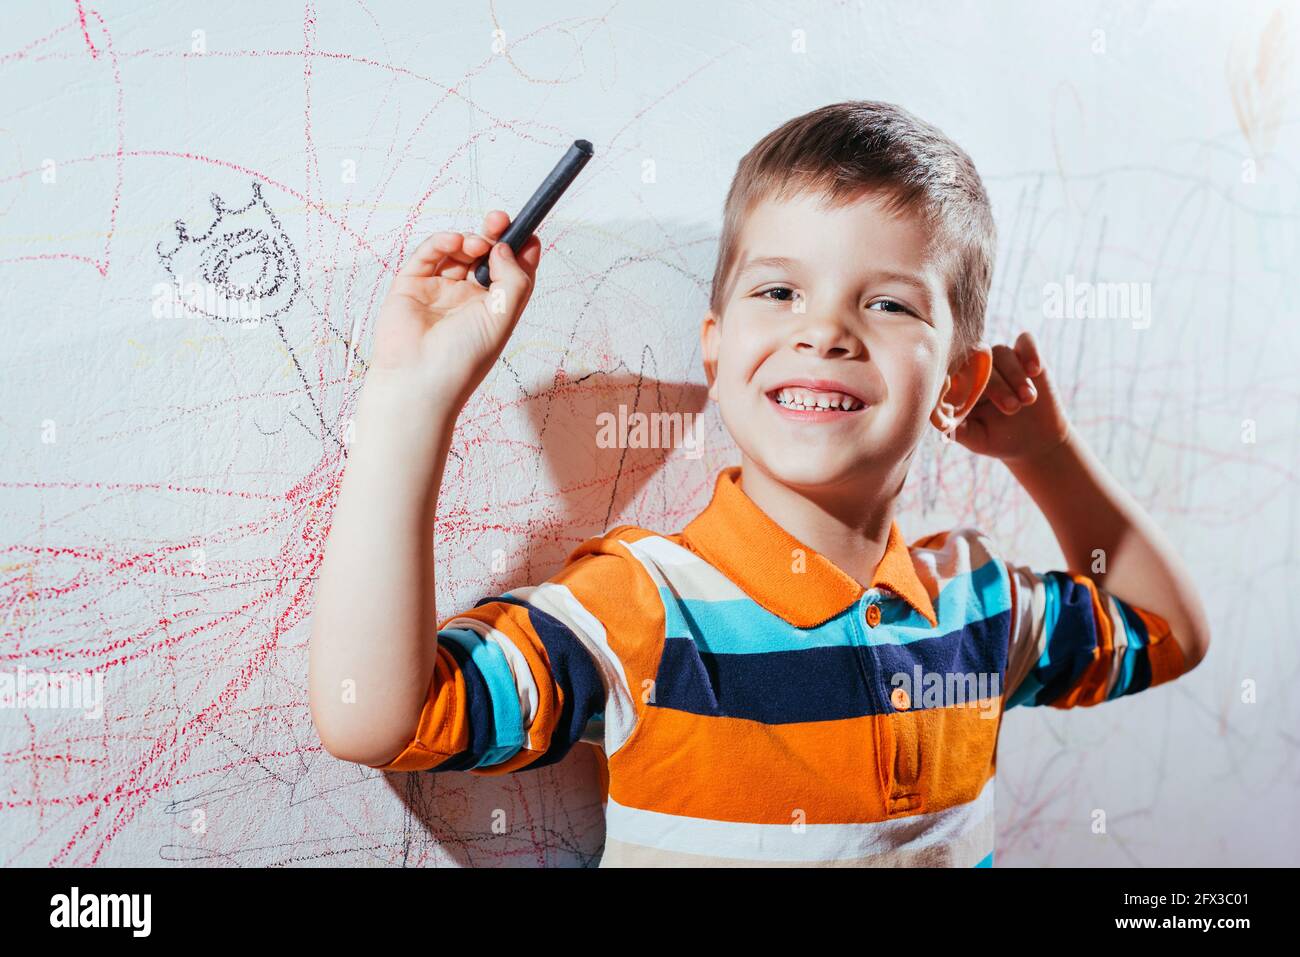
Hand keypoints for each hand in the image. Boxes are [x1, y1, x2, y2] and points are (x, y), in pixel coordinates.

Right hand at [369, 210, 541, 410]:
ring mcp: (439, 290)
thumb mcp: (502, 319)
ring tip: (476, 244)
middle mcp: (468, 298)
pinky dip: (442, 241)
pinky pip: (429, 254)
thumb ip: (513, 280)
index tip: (526, 230)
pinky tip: (454, 241)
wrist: (417, 382)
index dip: (519, 248)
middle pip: (485, 255)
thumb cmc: (462, 361)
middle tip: (499, 220)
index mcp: (493, 309)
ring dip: (470, 239)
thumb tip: (506, 246)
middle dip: (494, 234)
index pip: (511, 270)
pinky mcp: (412, 285)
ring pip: (458, 251)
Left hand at [952, 331, 1071, 462]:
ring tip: (1028, 400)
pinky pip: (1026, 341)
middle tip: (1012, 409)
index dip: (963, 382)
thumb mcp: (976, 438)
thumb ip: (956, 429)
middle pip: (981, 363)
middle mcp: (979, 367)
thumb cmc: (997, 438)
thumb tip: (937, 422)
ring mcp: (1002, 360)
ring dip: (1016, 376)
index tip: (971, 396)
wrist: (1034, 441)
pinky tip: (1035, 371)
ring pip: (1003, 353)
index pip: (955, 374)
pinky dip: (1031, 352)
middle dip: (998, 386)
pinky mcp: (1026, 355)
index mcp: (960, 384)